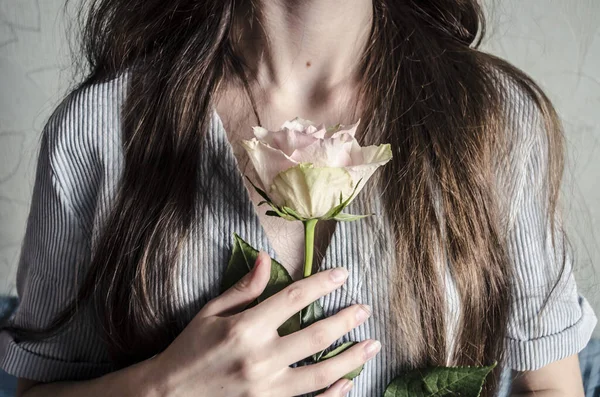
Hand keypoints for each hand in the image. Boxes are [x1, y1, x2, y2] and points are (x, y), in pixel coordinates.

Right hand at [149, 251, 378, 396]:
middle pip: (315, 337)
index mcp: (245, 328)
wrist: (169, 394)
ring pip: (320, 374)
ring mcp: (265, 389)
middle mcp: (259, 359)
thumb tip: (268, 258)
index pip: (293, 299)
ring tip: (372, 344)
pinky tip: (348, 382)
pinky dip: (332, 395)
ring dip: (350, 358)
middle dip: (345, 320)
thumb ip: (244, 288)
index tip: (343, 274)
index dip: (322, 284)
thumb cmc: (190, 348)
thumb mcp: (212, 312)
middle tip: (364, 309)